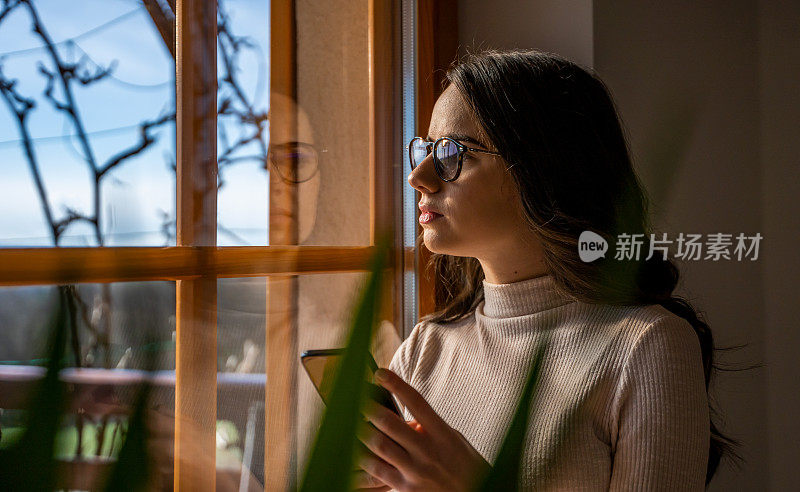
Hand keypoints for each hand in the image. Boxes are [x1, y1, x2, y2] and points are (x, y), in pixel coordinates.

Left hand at [353, 369, 490, 491]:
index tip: (380, 373)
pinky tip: (355, 450)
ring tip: (351, 422)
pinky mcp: (407, 488)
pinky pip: (378, 471)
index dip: (396, 385)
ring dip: (361, 432)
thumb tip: (407, 419)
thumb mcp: (454, 440)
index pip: (415, 402)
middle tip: (357, 398)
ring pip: (380, 446)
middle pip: (390, 423)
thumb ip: (431, 427)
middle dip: (369, 408)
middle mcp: (428, 450)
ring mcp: (416, 471)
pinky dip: (363, 458)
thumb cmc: (465, 466)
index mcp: (442, 433)